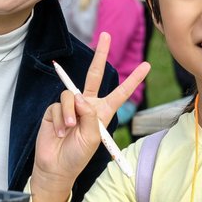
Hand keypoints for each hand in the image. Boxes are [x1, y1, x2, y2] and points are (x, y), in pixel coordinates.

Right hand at [29, 33, 150, 201]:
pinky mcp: (54, 109)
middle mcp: (87, 105)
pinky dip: (59, 119)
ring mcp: (70, 105)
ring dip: (70, 113)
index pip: (120, 93)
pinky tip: (59, 131)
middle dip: (100, 54)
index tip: (146, 66)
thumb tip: (78, 97)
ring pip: (71, 95)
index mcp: (102, 112)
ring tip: (68, 129)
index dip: (133, 80)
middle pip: (94, 74)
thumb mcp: (93, 138)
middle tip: (106, 35)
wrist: (56, 166)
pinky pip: (58, 105)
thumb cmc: (78, 156)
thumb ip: (89, 116)